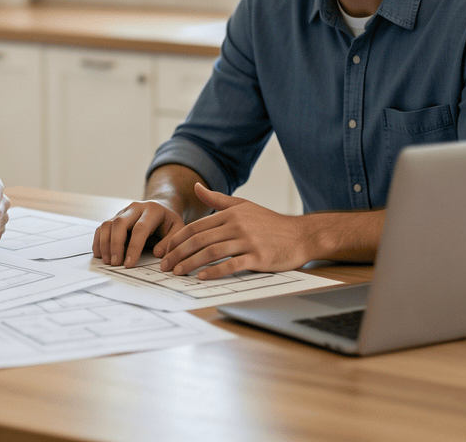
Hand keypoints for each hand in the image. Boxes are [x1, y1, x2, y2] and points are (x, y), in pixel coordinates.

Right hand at [93, 199, 184, 267]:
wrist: (161, 207)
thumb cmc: (168, 222)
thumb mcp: (178, 229)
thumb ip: (171, 241)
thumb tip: (158, 253)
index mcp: (152, 210)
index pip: (140, 228)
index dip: (134, 247)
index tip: (129, 264)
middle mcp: (135, 208)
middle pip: (119, 224)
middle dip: (116, 245)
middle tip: (115, 263)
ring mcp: (123, 212)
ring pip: (108, 224)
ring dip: (105, 244)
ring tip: (108, 261)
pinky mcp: (114, 218)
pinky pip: (102, 228)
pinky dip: (98, 241)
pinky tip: (100, 254)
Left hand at [155, 183, 312, 279]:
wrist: (301, 235)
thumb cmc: (270, 223)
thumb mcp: (243, 205)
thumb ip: (217, 199)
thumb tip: (197, 187)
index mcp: (230, 214)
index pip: (196, 227)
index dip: (177, 239)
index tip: (164, 250)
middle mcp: (237, 225)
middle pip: (200, 239)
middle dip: (178, 253)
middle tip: (165, 265)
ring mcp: (247, 241)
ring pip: (212, 252)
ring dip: (191, 263)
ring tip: (178, 272)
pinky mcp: (258, 257)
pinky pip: (231, 265)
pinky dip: (215, 271)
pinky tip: (202, 277)